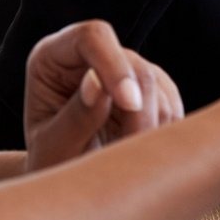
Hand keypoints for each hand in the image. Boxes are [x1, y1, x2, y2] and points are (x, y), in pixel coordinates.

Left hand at [23, 20, 182, 172]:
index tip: (130, 103)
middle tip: (129, 150)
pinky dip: (161, 131)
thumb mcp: (52, 148)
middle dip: (139, 110)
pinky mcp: (148, 89)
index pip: (90, 37)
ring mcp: (121, 69)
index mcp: (52, 58)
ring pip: (156, 84)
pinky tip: (137, 150)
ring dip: (149, 126)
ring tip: (123, 158)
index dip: (113, 65)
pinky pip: (170, 103)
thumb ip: (73, 117)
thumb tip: (97, 82)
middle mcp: (88, 56)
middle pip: (132, 62)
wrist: (67, 182)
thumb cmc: (50, 163)